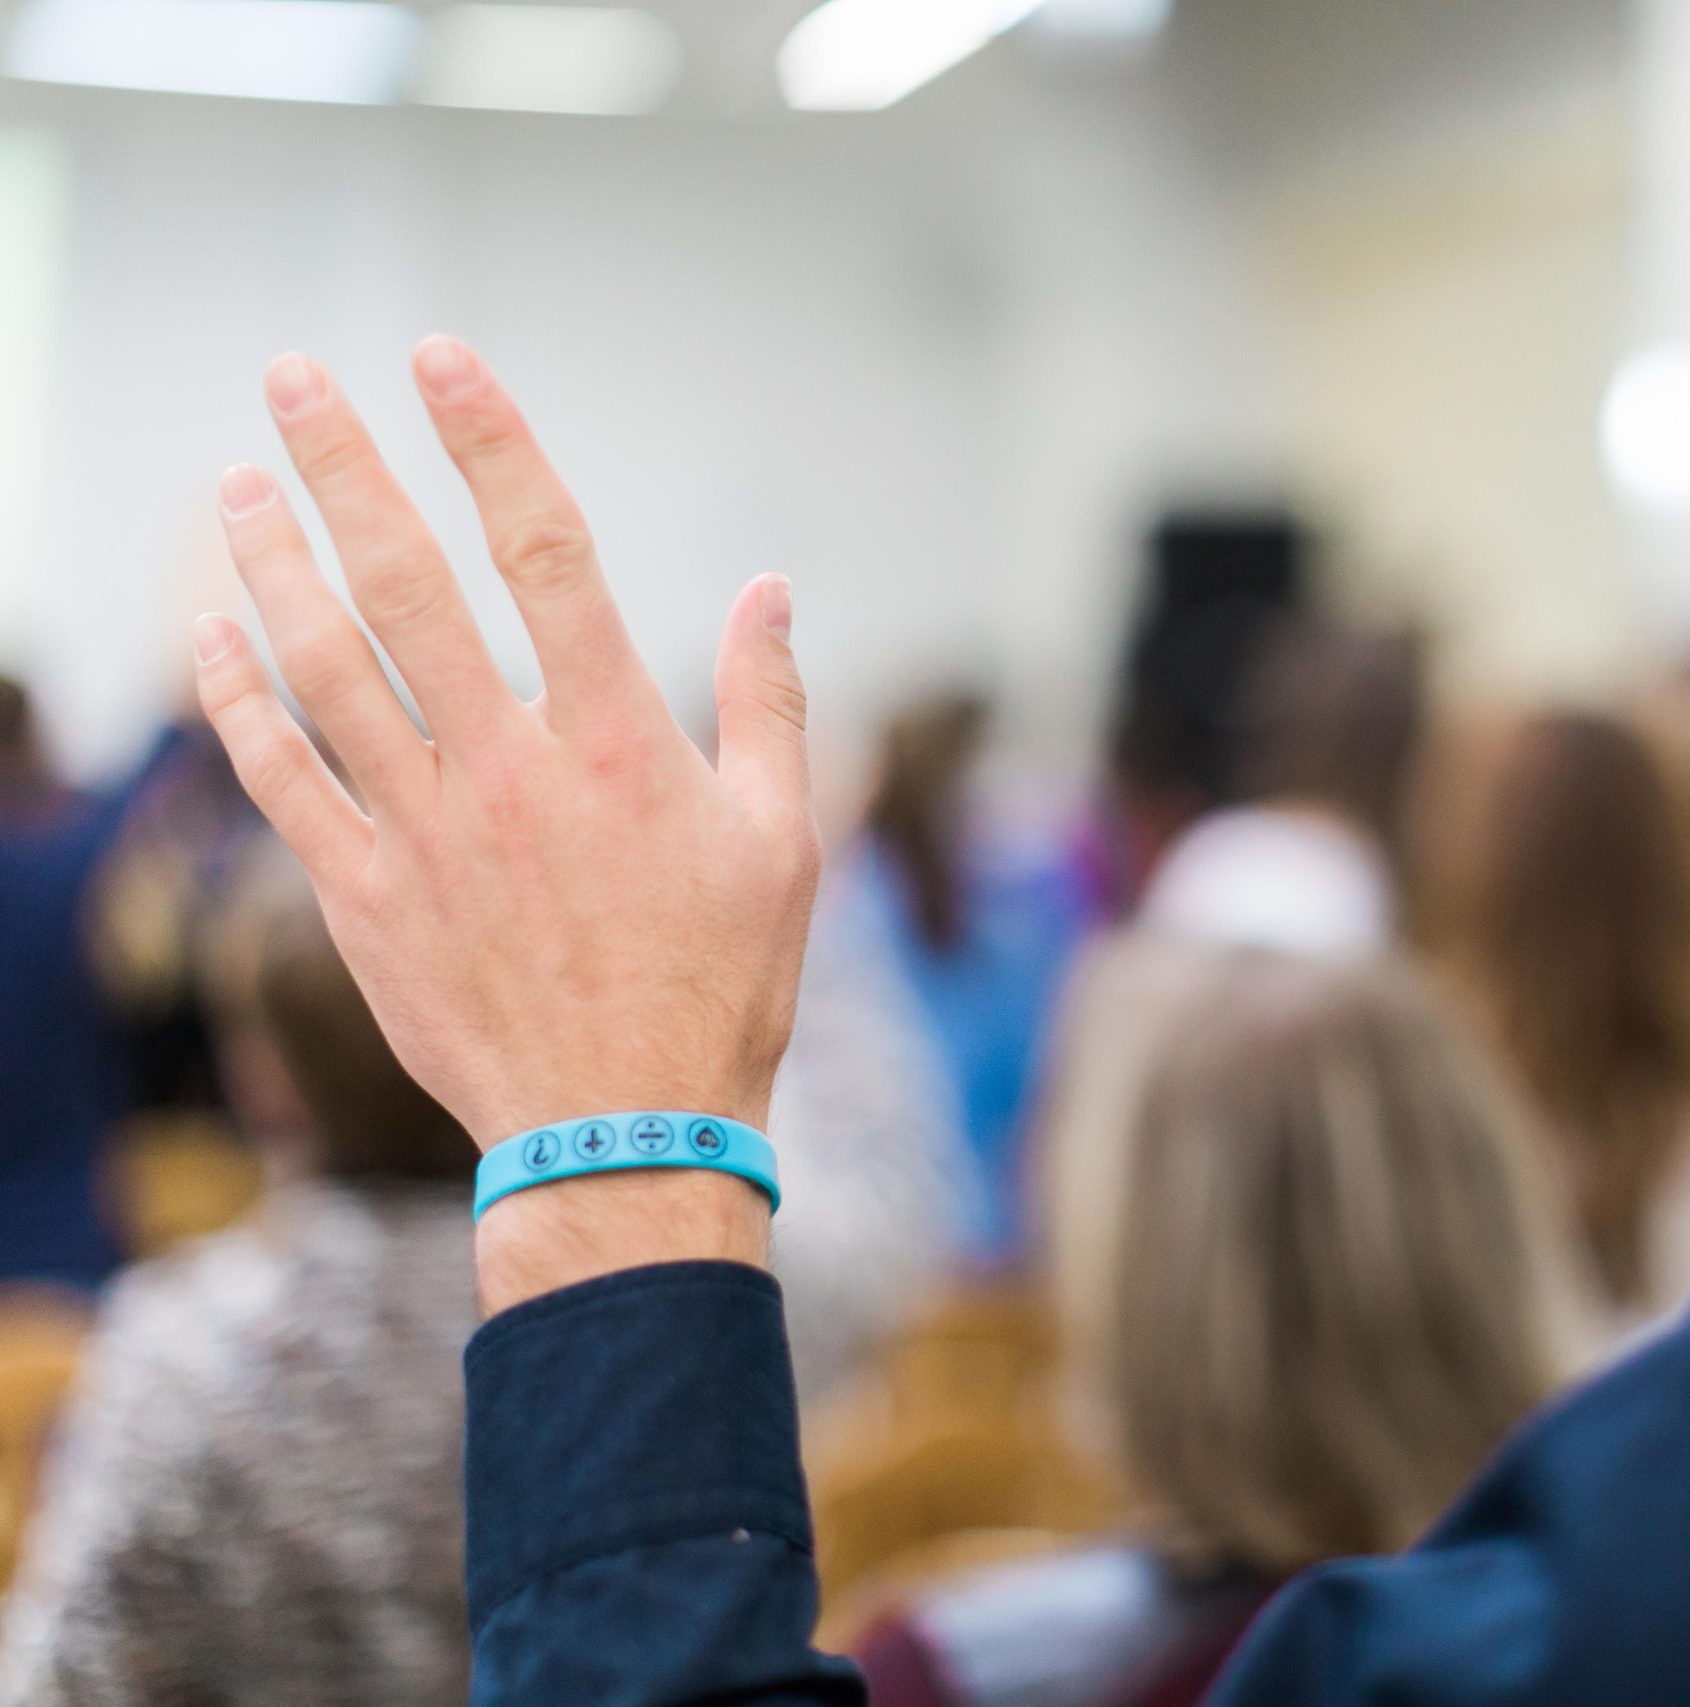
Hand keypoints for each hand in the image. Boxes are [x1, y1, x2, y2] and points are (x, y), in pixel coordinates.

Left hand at [193, 338, 820, 1306]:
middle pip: (407, 584)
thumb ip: (771, 704)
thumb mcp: (786, 839)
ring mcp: (425, 834)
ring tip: (235, 482)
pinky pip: (280, 781)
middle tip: (293, 378)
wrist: (625, 1134)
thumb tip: (771, 590)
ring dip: (269, 562)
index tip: (441, 361)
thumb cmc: (722, 986)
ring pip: (323, 668)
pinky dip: (236, 701)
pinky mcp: (365, 898)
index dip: (490, 443)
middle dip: (341, 466)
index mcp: (619, 742)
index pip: (546, 552)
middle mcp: (509, 769)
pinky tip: (208, 634)